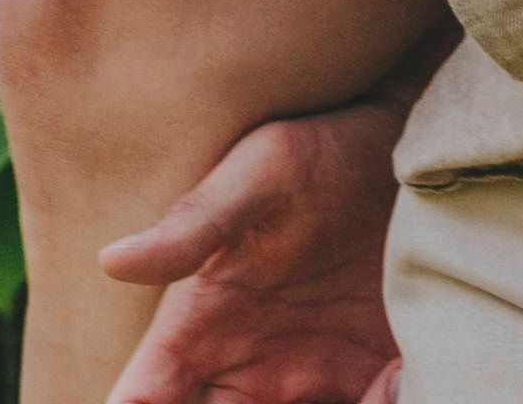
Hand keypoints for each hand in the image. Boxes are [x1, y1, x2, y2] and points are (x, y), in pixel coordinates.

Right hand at [97, 100, 409, 403]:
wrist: (410, 144)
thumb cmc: (323, 147)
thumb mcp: (261, 172)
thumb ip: (193, 225)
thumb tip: (111, 261)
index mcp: (202, 329)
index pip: (144, 399)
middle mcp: (250, 366)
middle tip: (297, 388)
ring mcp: (312, 377)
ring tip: (371, 383)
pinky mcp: (371, 376)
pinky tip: (398, 375)